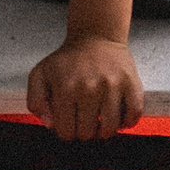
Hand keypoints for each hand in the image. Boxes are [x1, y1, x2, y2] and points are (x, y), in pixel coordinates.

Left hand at [27, 34, 147, 143]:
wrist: (95, 36)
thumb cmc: (69, 59)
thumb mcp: (40, 74)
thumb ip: (35, 101)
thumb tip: (50, 123)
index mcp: (65, 87)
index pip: (66, 132)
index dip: (67, 130)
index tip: (70, 121)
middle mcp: (89, 88)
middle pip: (88, 133)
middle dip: (85, 130)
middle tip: (84, 118)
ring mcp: (112, 86)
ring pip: (110, 129)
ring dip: (104, 129)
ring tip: (100, 118)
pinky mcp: (131, 84)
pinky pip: (133, 116)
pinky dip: (127, 122)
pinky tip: (118, 115)